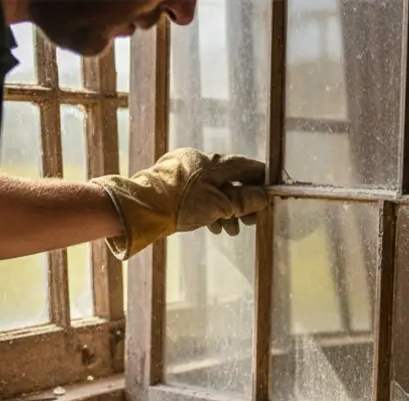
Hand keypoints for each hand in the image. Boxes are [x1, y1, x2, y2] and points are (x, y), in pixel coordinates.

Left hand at [91, 148, 269, 258]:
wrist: (140, 209)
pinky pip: (200, 196)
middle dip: (242, 204)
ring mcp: (185, 173)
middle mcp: (200, 162)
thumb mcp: (219, 205)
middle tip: (249, 223)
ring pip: (215, 191)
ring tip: (229, 230)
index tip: (268, 200)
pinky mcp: (174, 186)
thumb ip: (244, 201)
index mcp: (214, 162)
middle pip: (231, 181)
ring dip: (226, 211)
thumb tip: (264, 197)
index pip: (248, 167)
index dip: (261, 184)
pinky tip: (212, 226)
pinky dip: (210, 210)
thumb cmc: (181, 204)